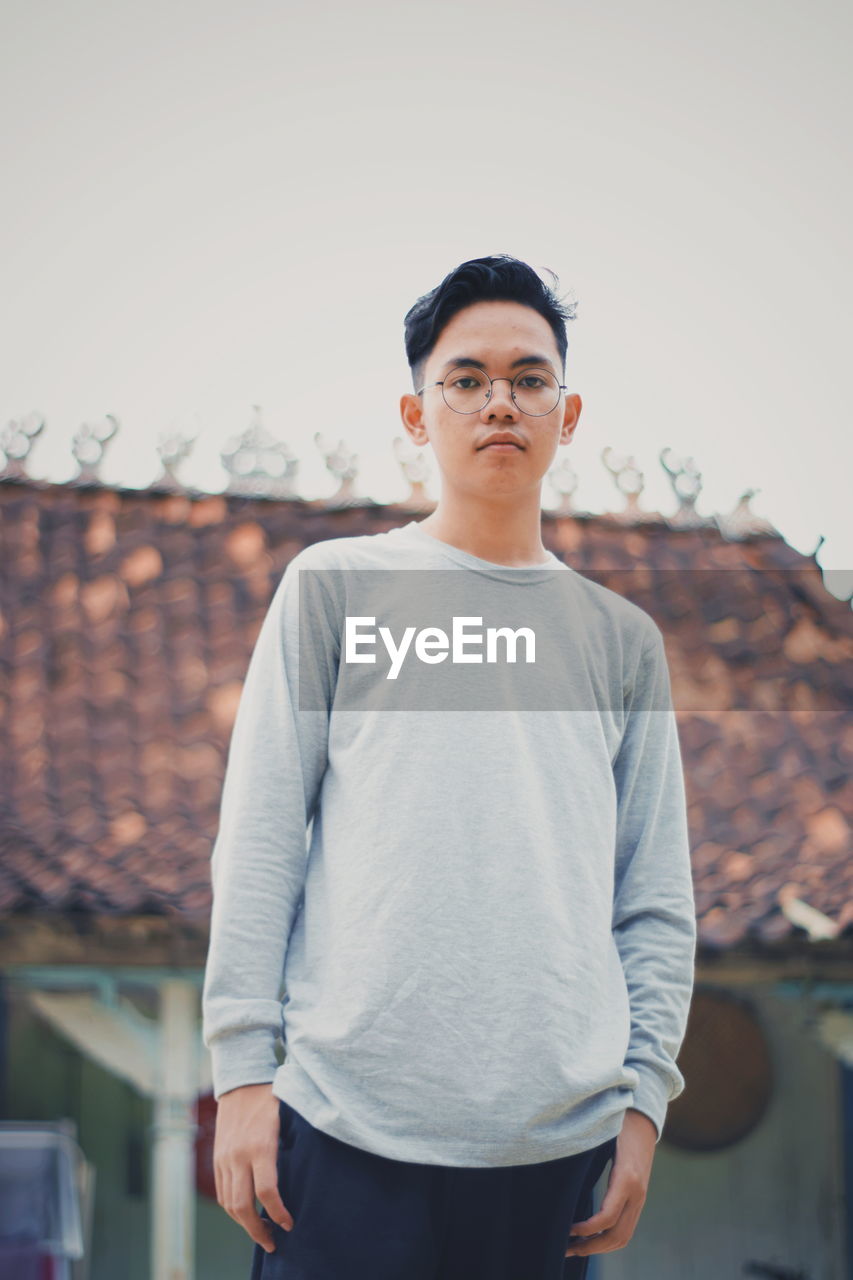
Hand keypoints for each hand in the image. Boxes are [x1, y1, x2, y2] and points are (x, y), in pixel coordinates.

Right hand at [213, 1083, 293, 1253]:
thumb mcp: (288, 1117)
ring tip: (262, 1232)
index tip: (289, 1224)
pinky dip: (233, 1209)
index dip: (278, 1213)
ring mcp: (224, 1158)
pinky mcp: (217, 1158)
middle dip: (258, 1230)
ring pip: (229, 1204)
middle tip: (273, 1243)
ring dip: (244, 1224)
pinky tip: (247, 1214)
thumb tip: (310, 1172)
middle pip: (243, 1206)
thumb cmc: (270, 1098)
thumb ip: (294, 1145)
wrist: (240, 1082)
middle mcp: (238, 1155)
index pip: (267, 1192)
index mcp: (260, 1146)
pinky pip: (222, 1192)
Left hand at [564, 1108, 655, 1258]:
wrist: (644, 1118)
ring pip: (624, 1236)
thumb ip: (584, 1151)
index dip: (585, 1229)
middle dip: (591, 1247)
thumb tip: (555, 1160)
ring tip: (576, 1249)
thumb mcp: (600, 1134)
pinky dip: (610, 1239)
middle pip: (617, 1235)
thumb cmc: (616, 1123)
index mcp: (625, 1178)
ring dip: (601, 1247)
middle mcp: (637, 1192)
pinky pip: (628, 1227)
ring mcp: (640, 1197)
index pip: (606, 1217)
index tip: (567, 1230)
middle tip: (566, 1249)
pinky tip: (592, 1238)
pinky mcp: (639, 1198)